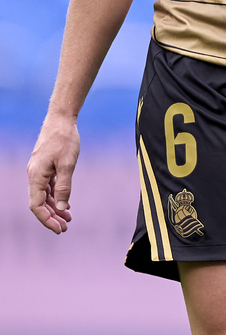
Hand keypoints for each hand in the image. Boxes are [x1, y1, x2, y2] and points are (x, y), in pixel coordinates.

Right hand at [27, 114, 79, 233]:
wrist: (61, 118)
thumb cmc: (64, 139)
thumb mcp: (67, 164)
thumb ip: (64, 187)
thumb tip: (61, 207)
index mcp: (36, 176)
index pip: (36, 206)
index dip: (47, 219)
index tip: (59, 229)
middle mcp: (34, 175)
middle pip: (39, 203)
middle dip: (51, 216)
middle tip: (65, 227)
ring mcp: (39, 170)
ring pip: (43, 195)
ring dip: (54, 207)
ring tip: (68, 218)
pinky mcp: (45, 165)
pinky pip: (48, 186)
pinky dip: (55, 195)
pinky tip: (65, 202)